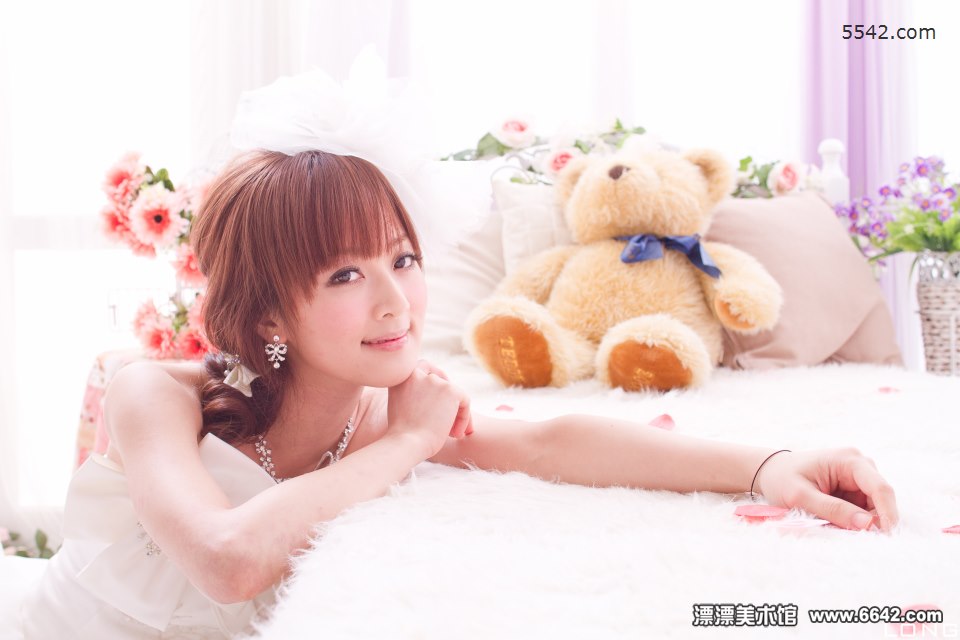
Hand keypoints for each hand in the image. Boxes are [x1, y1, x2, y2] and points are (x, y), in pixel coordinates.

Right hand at [386, 362, 471, 457]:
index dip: (434, 380)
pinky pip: (464, 402)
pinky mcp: (450, 390)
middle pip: (441, 381)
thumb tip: (439, 399)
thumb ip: (415, 396)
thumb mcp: (402, 408)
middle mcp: (416, 373)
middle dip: (446, 401)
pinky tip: (456, 435)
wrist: (406, 444)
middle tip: (449, 420)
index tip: (438, 401)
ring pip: (454, 395)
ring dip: (455, 413)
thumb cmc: (402, 436)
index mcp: (401, 376)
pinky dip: (464, 419)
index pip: (423, 367)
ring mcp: (434, 380)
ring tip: (453, 434)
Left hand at [755, 448, 898, 531]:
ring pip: (873, 507)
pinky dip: (853, 520)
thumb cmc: (781, 479)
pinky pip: (862, 510)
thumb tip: (867, 524)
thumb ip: (833, 509)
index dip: (888, 514)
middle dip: (872, 521)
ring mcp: (857, 477)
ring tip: (834, 527)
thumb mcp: (800, 497)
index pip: (880, 488)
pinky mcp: (853, 489)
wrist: (770, 471)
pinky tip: (835, 523)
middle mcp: (859, 465)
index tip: (887, 537)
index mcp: (849, 460)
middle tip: (853, 538)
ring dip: (861, 522)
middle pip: (880, 499)